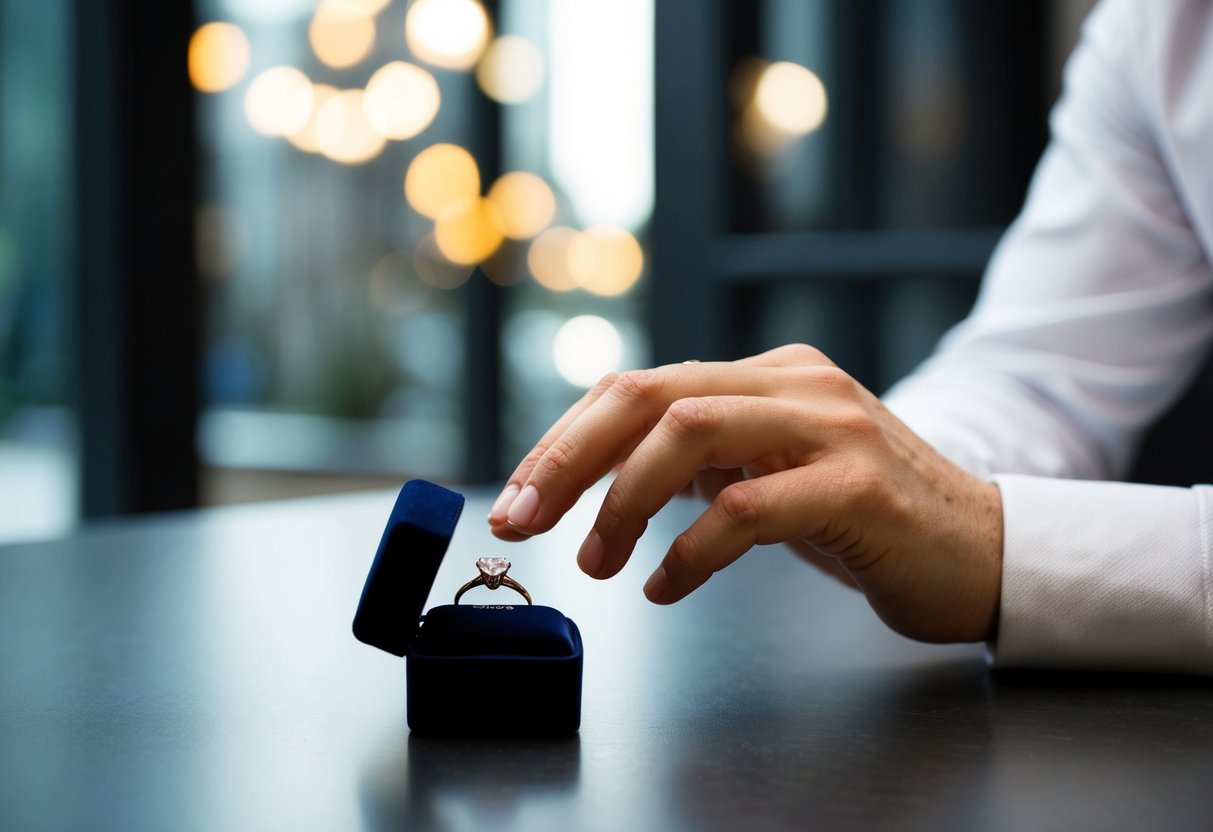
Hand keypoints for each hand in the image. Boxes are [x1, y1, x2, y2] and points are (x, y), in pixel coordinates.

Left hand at [488, 344, 1002, 642]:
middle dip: (567, 458)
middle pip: (649, 394)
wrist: (980, 549)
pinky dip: (693, 550)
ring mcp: (831, 428)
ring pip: (691, 432)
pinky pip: (751, 506)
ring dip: (622, 499)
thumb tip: (608, 471)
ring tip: (595, 561)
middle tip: (519, 521)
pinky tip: (666, 587)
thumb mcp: (772, 471)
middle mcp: (795, 384)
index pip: (638, 386)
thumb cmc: (865, 518)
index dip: (563, 439)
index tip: (515, 496)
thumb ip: (706, 457)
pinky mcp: (860, 486)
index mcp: (766, 376)